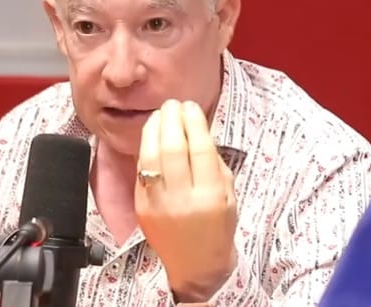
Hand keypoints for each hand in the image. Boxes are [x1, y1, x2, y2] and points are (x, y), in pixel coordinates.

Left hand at [134, 99, 237, 301]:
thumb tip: (198, 130)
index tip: (192, 106)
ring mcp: (158, 203)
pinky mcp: (141, 206)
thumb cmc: (217, 229)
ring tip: (160, 114)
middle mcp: (183, 199)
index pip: (200, 149)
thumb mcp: (228, 197)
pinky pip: (141, 170)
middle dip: (172, 119)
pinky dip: (145, 148)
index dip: (194, 122)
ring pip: (151, 156)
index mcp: (210, 197)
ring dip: (154, 129)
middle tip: (173, 104)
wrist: (195, 266)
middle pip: (173, 148)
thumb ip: (215, 165)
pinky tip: (151, 136)